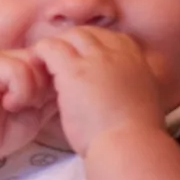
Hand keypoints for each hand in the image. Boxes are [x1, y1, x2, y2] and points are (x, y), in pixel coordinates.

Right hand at [0, 50, 57, 163]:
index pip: (57, 62)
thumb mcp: (37, 114)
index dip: (61, 79)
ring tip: (19, 106)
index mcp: (30, 69)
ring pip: (36, 64)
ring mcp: (2, 59)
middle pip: (50, 60)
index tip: (53, 102)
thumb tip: (75, 87)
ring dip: (34, 91)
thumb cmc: (0, 130)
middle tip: (35, 106)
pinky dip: (20, 91)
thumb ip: (53, 98)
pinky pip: (18, 69)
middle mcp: (17, 59)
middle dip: (50, 86)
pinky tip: (9, 104)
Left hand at [32, 27, 164, 156]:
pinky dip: (41, 53)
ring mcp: (95, 58)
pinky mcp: (73, 70)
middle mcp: (117, 52)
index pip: (110, 38)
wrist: (129, 146)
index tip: (83, 60)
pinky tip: (36, 66)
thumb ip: (131, 85)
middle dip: (72, 43)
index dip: (93, 46)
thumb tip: (122, 87)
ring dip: (57, 47)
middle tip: (59, 61)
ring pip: (70, 36)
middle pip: (88, 33)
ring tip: (45, 64)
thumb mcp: (143, 99)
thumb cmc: (135, 135)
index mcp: (136, 59)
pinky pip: (50, 48)